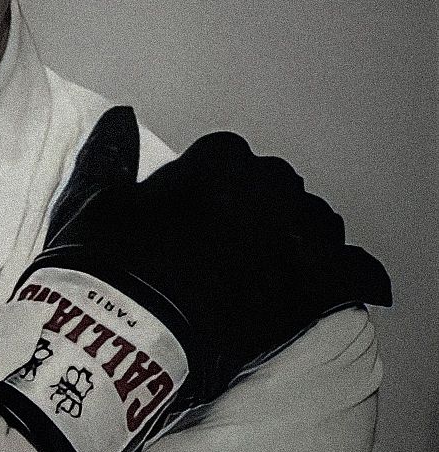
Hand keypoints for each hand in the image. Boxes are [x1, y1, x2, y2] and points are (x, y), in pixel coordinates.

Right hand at [0, 106, 391, 451]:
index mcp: (218, 164)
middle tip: (228, 239)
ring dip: (298, 234)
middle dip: (257, 204)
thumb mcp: (95, 200)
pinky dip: (355, 275)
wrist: (123, 335)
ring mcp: (295, 243)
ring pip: (316, 222)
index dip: (208, 183)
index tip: (191, 210)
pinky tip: (350, 281)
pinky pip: (357, 272)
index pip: (226, 156)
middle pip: (276, 186)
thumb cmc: (105, 263)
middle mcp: (267, 192)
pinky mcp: (313, 291)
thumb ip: (113, 154)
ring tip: (274, 260)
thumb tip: (123, 116)